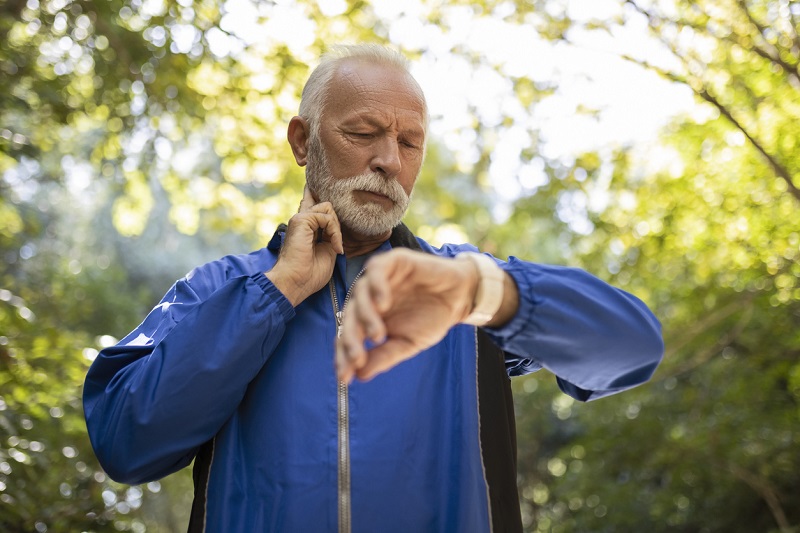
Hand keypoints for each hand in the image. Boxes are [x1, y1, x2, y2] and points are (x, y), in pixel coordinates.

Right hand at [266, 186, 343, 305]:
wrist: (295, 282)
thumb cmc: (310, 274)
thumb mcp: (326, 251)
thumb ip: (330, 235)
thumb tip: (335, 224)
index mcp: (304, 228)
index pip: (311, 203)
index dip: (315, 194)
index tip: (314, 185)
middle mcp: (301, 220)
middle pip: (325, 204)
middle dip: (336, 224)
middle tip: (336, 246)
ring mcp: (300, 218)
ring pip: (328, 208)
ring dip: (336, 229)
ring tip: (335, 246)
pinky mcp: (302, 219)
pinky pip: (328, 217)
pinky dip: (335, 232)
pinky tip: (334, 246)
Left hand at [335, 248, 478, 382]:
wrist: (459, 296)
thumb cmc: (431, 318)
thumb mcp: (407, 343)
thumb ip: (384, 356)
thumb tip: (359, 376)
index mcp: (368, 317)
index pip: (348, 336)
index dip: (344, 357)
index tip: (345, 378)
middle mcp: (368, 297)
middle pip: (349, 317)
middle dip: (350, 340)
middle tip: (358, 359)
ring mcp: (377, 278)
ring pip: (360, 294)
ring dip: (365, 316)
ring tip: (377, 336)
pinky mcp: (392, 261)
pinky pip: (376, 271)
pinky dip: (377, 287)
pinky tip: (383, 305)